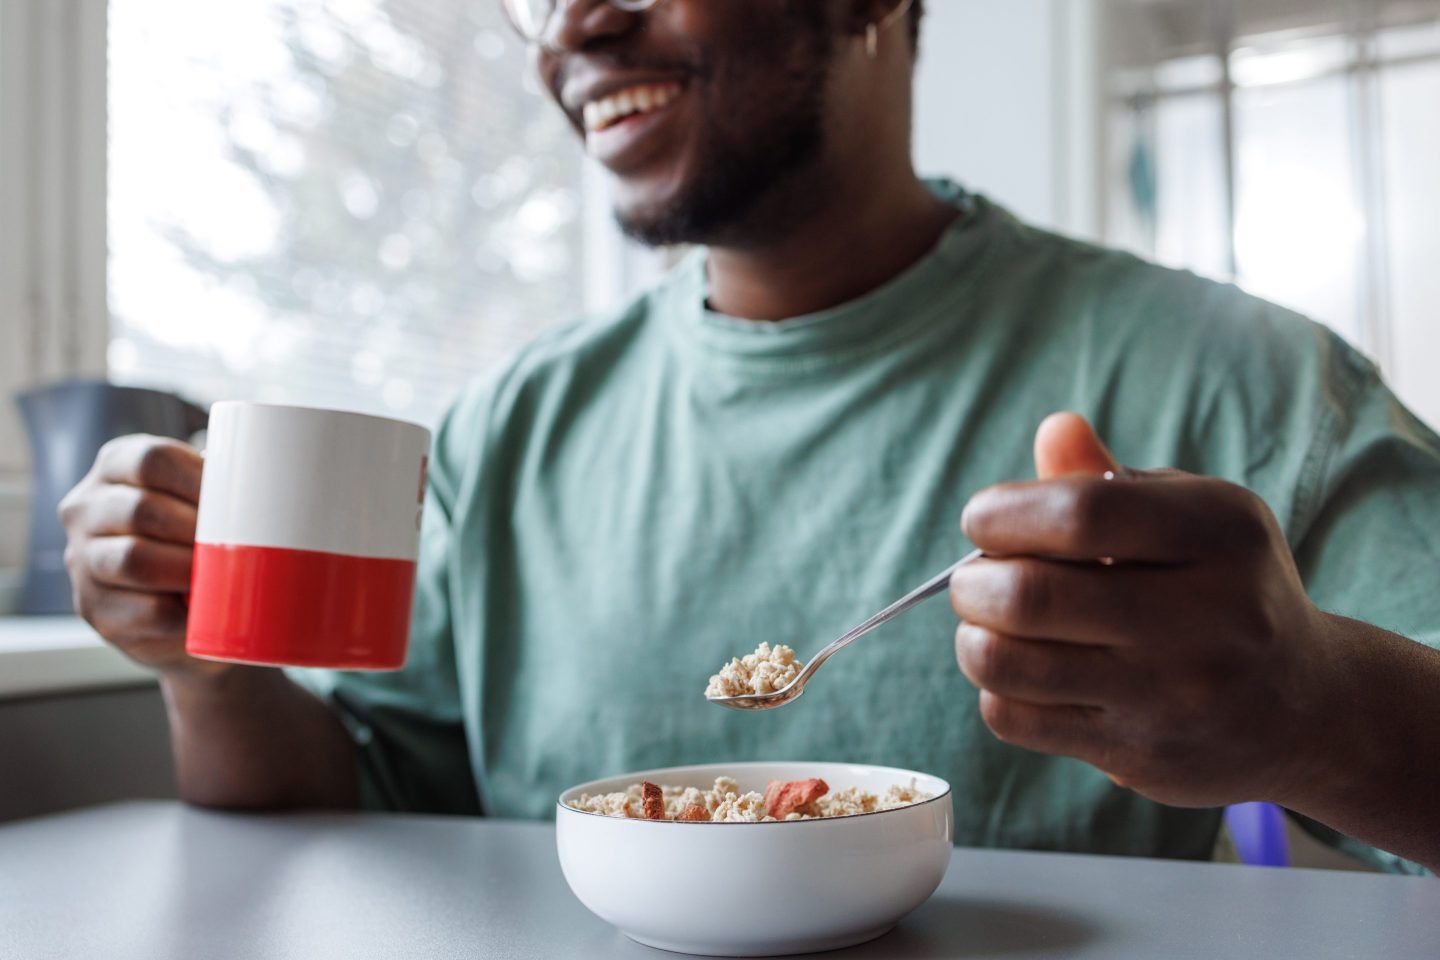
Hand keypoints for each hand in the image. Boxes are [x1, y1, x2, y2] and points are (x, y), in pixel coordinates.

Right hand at [59, 435, 223, 676]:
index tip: (238, 500)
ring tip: (224, 573)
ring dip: (188, 568)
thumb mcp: (201, 499)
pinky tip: (208, 606)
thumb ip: (220, 485)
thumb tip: (269, 482)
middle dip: (196, 529)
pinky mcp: (95, 609)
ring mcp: (82, 560)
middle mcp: (86, 508)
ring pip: (133, 560)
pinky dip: (186, 611)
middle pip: (141, 509)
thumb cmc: (196, 537)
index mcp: (116, 466)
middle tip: (236, 543)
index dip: (199, 480)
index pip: (153, 460)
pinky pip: (145, 609)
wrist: (179, 609)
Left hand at [949, 413, 1338, 807]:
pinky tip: (1021, 672)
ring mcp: (1171, 695)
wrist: (1307, 707)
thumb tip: (1054, 430)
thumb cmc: (1224, 588)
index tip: (983, 519)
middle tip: (974, 579)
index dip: (1003, 514)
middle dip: (972, 582)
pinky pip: (1016, 718)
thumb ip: (1111, 480)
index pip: (1078, 514)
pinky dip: (995, 689)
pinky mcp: (1140, 754)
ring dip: (973, 637)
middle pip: (1031, 595)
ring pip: (1009, 663)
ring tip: (987, 622)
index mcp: (1218, 535)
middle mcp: (1204, 618)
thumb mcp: (1193, 519)